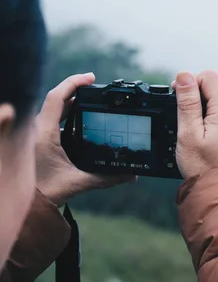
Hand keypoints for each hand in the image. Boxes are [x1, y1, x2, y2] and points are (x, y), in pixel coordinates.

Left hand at [36, 73, 135, 205]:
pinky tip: (79, 121)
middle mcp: (37, 129)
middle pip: (58, 100)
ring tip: (92, 102)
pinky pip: (52, 120)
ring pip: (54, 110)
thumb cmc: (45, 192)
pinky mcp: (37, 140)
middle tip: (97, 91)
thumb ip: (106, 178)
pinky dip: (67, 115)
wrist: (24, 203)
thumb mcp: (79, 183)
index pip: (57, 97)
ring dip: (73, 104)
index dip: (74, 83)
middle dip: (78, 93)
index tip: (91, 78)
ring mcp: (35, 133)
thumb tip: (131, 176)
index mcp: (44, 133)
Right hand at [172, 71, 217, 179]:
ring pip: (215, 103)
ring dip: (199, 111)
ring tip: (191, 133)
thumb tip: (184, 75)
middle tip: (182, 120)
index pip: (210, 77)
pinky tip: (200, 139)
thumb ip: (187, 102)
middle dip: (193, 98)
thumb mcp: (188, 133)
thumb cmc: (202, 166)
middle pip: (212, 89)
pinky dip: (206, 121)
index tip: (177, 97)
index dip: (190, 82)